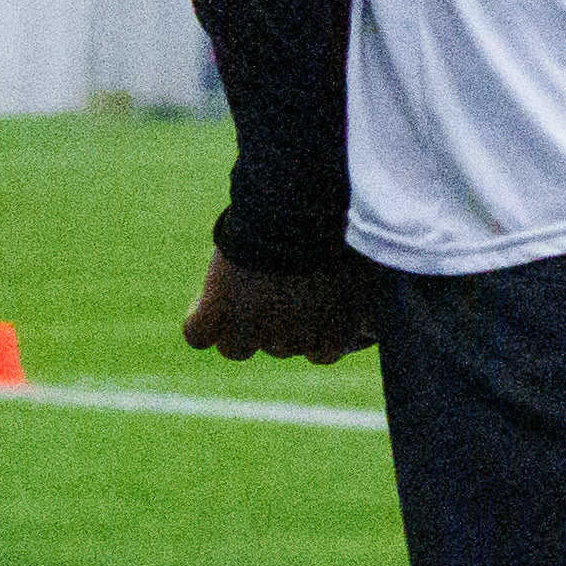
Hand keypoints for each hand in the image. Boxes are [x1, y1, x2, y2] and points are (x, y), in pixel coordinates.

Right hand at [183, 248, 374, 363]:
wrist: (296, 211)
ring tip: (235, 295)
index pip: (320, 354)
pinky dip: (198, 320)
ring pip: (235, 348)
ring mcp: (253, 331)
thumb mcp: (367, 267)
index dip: (310, 329)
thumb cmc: (340, 230)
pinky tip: (202, 305)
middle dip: (275, 321)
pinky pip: (197, 334)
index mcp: (334, 334)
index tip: (305, 305)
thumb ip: (365, 298)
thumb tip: (367, 321)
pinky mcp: (216, 313)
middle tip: (272, 286)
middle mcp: (294, 342)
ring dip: (236, 328)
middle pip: (277, 347)